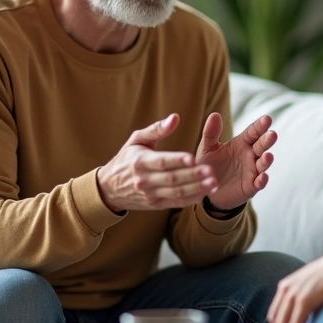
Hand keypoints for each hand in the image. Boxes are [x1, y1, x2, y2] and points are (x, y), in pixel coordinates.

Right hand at [97, 114, 218, 212]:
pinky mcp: (154, 204)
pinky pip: (175, 203)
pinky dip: (190, 199)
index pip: (161, 162)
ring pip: (176, 193)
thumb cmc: (126, 158)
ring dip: (196, 189)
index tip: (193, 158)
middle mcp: (144, 180)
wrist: (109, 188)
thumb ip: (156, 129)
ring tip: (213, 184)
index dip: (177, 160)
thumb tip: (175, 117)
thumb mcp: (136, 140)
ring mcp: (149, 194)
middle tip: (211, 171)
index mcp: (140, 161)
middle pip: (172, 179)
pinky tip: (204, 194)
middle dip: (193, 176)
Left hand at [195, 113, 275, 210]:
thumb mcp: (207, 148)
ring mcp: (252, 171)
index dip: (260, 126)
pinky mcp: (250, 186)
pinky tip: (262, 177)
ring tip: (268, 156)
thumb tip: (214, 114)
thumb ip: (210, 132)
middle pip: (261, 146)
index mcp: (241, 143)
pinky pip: (258, 183)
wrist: (207, 189)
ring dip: (266, 160)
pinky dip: (262, 180)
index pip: (253, 132)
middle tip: (272, 134)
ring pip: (262, 164)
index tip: (267, 119)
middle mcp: (250, 156)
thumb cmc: (209, 166)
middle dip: (267, 141)